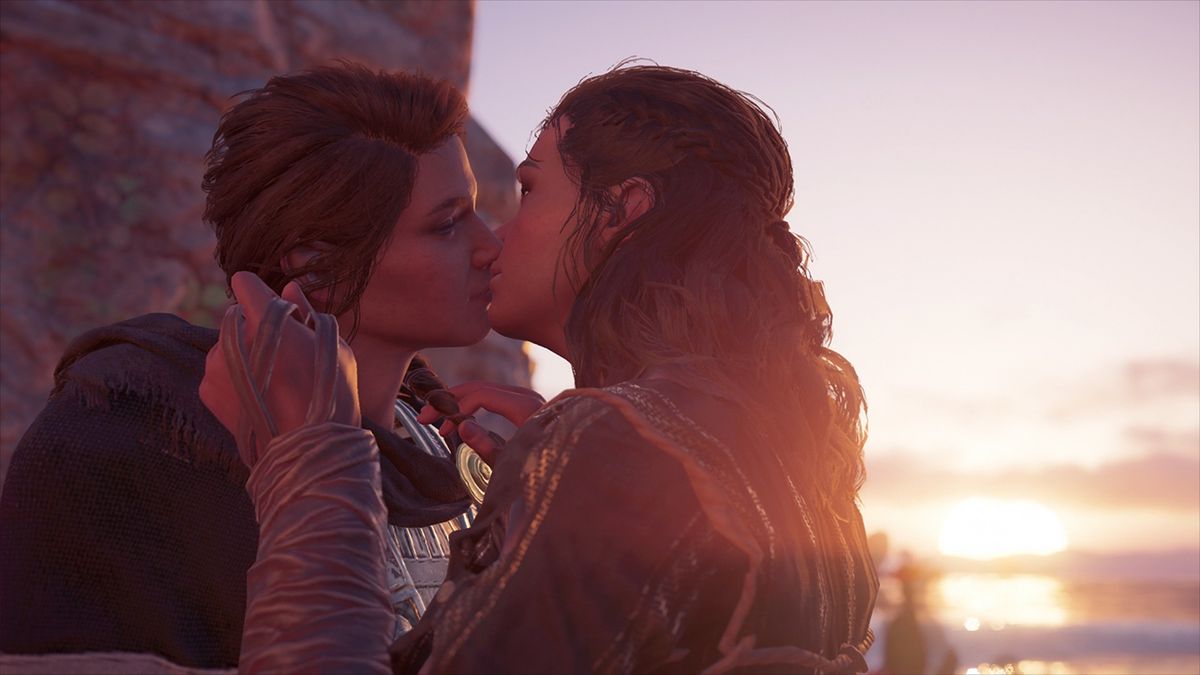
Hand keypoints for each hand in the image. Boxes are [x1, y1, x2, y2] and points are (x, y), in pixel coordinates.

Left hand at [200, 272, 360, 465]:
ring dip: (243, 356)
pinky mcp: (206, 391)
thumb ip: (306, 312)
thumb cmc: (331, 394)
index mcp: (264, 319)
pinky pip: (218, 373)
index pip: (244, 283)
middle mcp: (232, 337)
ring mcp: (214, 366)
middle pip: (236, 317)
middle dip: (254, 328)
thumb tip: (290, 288)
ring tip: (272, 384)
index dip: (258, 292)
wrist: (309, 450)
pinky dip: (233, 380)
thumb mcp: (332, 345)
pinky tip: (258, 399)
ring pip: (227, 347)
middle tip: (282, 356)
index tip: (271, 307)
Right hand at [416, 382, 545, 464]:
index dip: (455, 408)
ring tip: (440, 420)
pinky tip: (460, 418)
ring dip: (460, 402)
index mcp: (526, 407)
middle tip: (425, 417)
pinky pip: (495, 396)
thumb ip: (487, 446)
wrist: (570, 470)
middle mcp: (527, 396)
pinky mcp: (527, 405)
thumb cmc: (543, 471)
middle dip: (451, 400)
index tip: (438, 428)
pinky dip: (475, 404)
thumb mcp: (512, 464)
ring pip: (486, 390)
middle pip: (481, 387)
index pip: (482, 395)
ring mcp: (528, 398)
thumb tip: (462, 426)